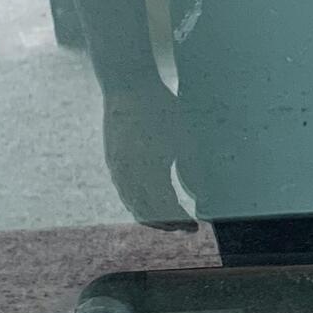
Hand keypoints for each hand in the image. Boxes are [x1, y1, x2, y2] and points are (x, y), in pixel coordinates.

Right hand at [101, 87, 194, 229]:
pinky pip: (124, 193)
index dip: (181, 222)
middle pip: (147, 214)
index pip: (166, 209)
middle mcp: (130, 175)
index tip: (194, 227)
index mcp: (150, 170)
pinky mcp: (112, 162)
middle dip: (167, 224)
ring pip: (132, 206)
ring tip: (170, 220)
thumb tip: (200, 198)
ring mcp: (117, 170)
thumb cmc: (162, 109)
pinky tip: (151, 203)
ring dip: (151, 217)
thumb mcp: (185, 139)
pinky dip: (138, 204)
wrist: (128, 85)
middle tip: (184, 227)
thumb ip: (192, 171)